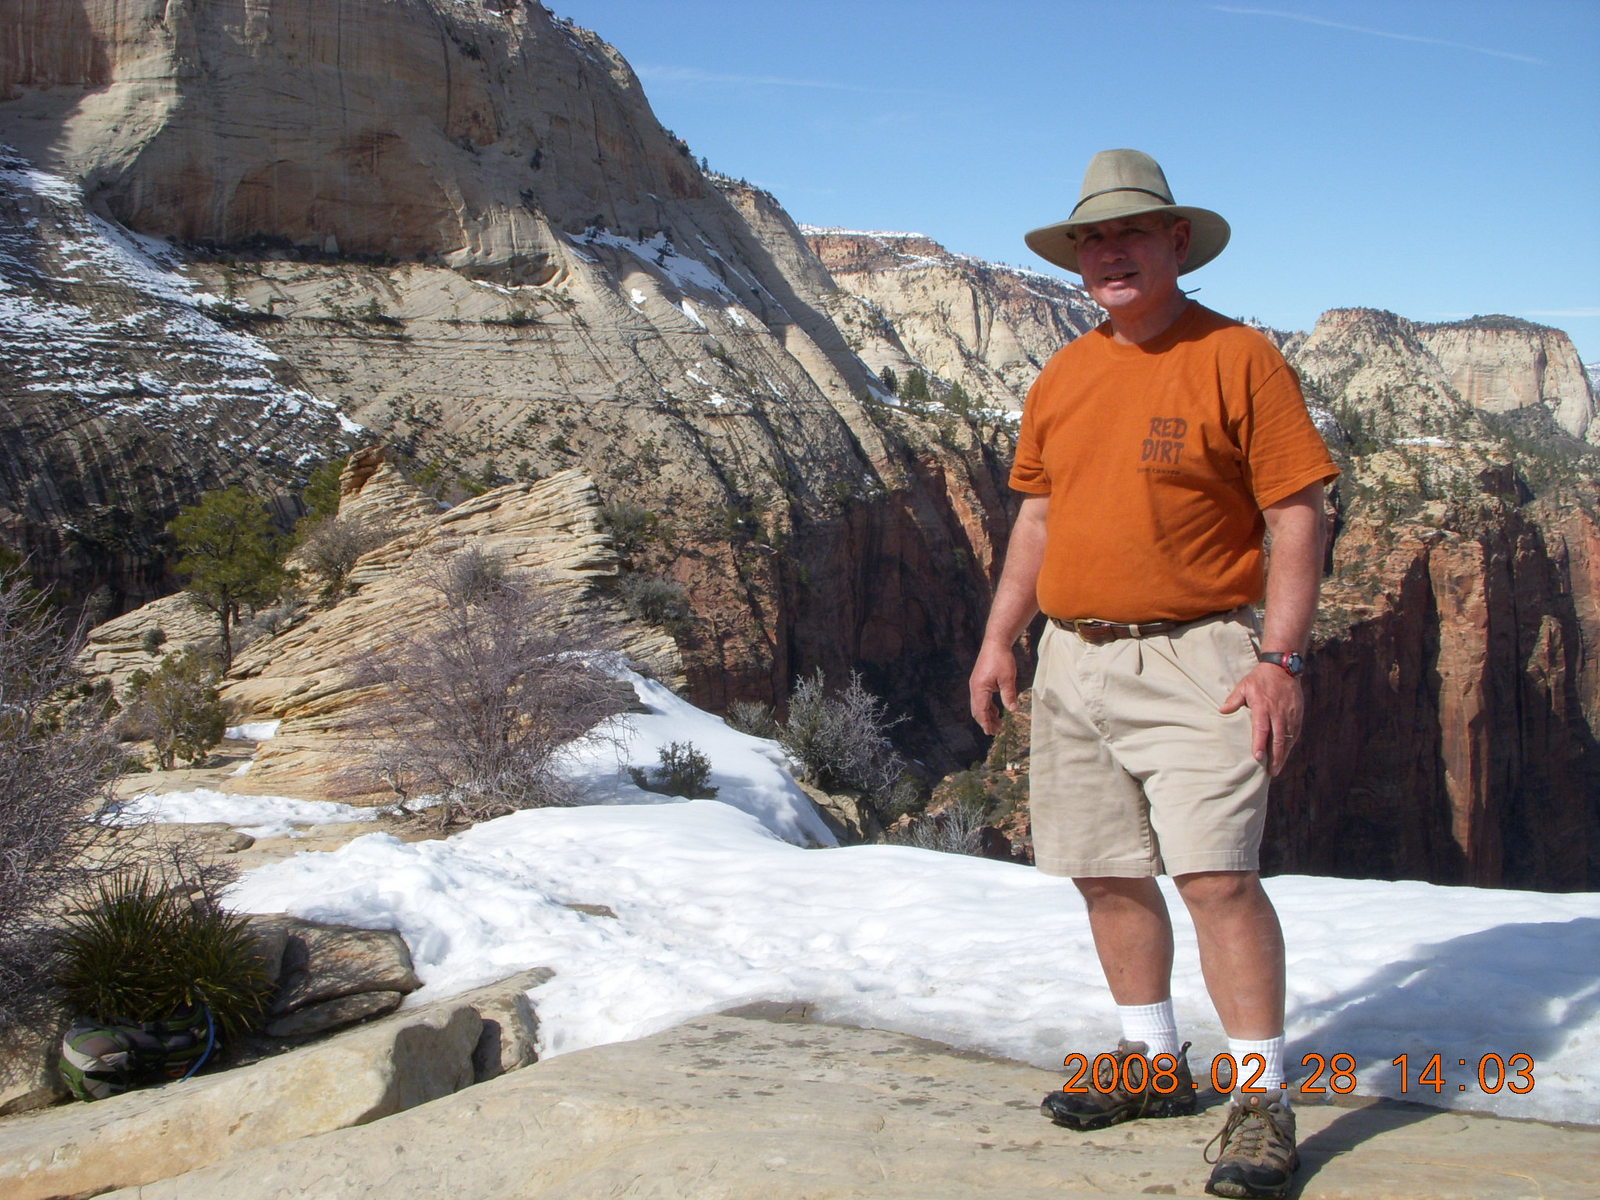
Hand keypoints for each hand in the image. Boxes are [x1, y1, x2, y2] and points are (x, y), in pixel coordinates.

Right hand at [969, 642, 1019, 734]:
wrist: (995, 643)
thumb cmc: (1001, 659)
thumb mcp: (1008, 678)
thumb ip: (1009, 695)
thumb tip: (1012, 710)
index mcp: (979, 689)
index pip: (981, 711)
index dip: (986, 723)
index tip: (991, 733)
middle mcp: (975, 688)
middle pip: (977, 710)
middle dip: (986, 721)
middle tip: (996, 731)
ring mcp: (976, 684)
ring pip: (979, 705)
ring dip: (987, 714)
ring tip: (998, 723)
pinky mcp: (980, 681)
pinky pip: (982, 698)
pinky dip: (988, 706)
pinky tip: (997, 711)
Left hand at [1219, 662, 1302, 776]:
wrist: (1283, 668)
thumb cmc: (1260, 678)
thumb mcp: (1244, 685)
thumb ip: (1234, 699)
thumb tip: (1222, 711)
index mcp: (1263, 706)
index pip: (1262, 729)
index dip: (1260, 744)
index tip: (1258, 758)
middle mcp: (1278, 713)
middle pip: (1278, 739)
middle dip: (1275, 757)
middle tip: (1271, 772)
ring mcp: (1290, 714)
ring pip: (1288, 739)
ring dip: (1283, 755)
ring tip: (1277, 769)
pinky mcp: (1298, 715)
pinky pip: (1295, 733)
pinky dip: (1290, 745)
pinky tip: (1285, 755)